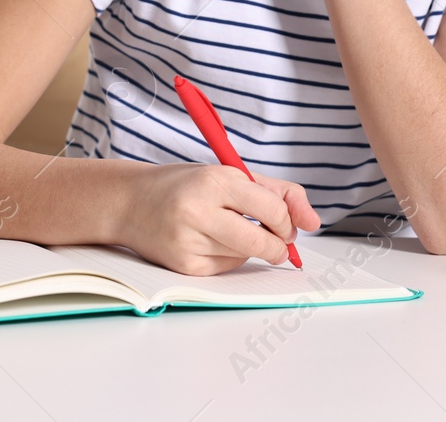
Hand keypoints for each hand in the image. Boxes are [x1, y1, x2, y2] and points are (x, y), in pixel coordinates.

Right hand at [122, 163, 321, 275]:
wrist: (131, 203)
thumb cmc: (188, 186)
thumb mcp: (231, 175)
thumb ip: (278, 193)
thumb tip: (314, 222)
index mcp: (215, 180)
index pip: (272, 210)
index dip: (287, 222)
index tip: (285, 224)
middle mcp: (199, 210)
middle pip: (262, 242)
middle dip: (279, 246)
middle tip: (278, 241)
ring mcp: (188, 240)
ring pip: (245, 256)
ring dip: (251, 249)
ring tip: (231, 230)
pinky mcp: (183, 265)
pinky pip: (226, 269)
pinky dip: (230, 259)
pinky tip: (212, 243)